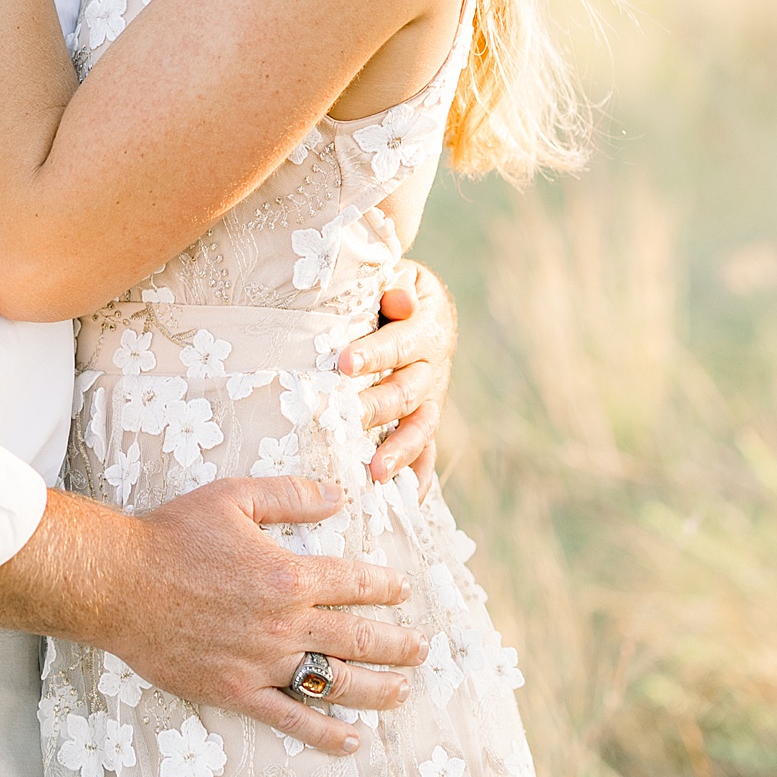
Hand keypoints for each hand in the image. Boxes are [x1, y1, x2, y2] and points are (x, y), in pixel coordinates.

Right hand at [101, 476, 426, 759]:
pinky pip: (289, 719)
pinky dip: (323, 733)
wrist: (118, 583)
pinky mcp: (236, 692)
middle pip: (358, 639)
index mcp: (288, 574)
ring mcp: (262, 662)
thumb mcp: (233, 497)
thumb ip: (291, 495)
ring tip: (401, 691)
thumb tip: (338, 495)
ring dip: (376, 689)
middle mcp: (284, 623)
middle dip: (397, 644)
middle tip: (421, 648)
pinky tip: (350, 740)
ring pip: (335, 683)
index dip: (385, 586)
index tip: (402, 590)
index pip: (354, 583)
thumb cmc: (172, 535)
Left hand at [337, 259, 455, 491]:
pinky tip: (405, 500)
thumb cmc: (394, 289)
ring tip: (374, 471)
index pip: (400, 343)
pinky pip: (426, 450)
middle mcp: (433, 367)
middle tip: (345, 420)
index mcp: (427, 328)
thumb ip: (396, 287)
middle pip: (407, 392)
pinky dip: (418, 475)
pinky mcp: (425, 419)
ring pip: (421, 427)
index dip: (374, 354)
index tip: (342, 363)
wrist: (420, 305)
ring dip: (399, 451)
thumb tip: (398, 300)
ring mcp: (431, 397)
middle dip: (376, 408)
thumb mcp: (401, 276)